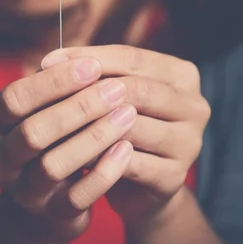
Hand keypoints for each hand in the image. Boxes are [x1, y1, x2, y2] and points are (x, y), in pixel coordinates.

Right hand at [0, 57, 136, 243]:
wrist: (48, 196)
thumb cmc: (49, 137)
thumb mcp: (42, 110)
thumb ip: (55, 87)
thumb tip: (87, 60)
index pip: (14, 99)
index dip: (54, 81)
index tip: (92, 66)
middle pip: (32, 132)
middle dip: (78, 107)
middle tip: (117, 89)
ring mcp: (21, 192)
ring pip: (53, 166)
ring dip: (94, 137)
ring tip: (127, 114)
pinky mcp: (50, 215)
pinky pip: (77, 197)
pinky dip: (103, 172)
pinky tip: (126, 149)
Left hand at [41, 45, 209, 225]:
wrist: (137, 187)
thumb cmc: (119, 128)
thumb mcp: (110, 94)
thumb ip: (92, 74)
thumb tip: (51, 60)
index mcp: (182, 75)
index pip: (133, 57)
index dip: (89, 57)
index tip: (47, 60)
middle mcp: (195, 106)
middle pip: (137, 89)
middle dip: (90, 90)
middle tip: (51, 95)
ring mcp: (190, 143)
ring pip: (133, 126)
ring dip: (92, 126)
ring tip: (57, 125)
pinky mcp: (175, 176)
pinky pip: (131, 163)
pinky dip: (100, 159)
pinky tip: (73, 156)